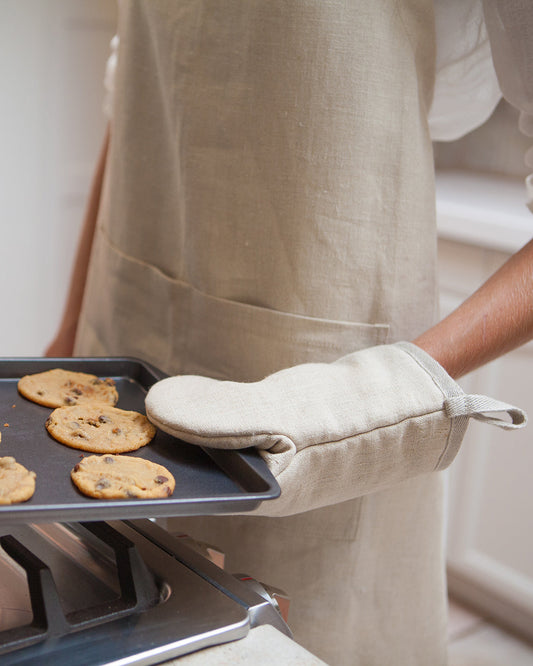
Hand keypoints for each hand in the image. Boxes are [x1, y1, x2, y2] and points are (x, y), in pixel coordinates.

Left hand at [146, 342, 524, 515]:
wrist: (407, 398)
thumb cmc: (353, 415)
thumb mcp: (283, 414)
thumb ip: (220, 414)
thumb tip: (156, 409)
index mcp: (267, 494)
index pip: (196, 491)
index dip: (156, 471)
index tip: (118, 446)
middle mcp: (267, 482)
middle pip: (202, 468)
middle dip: (164, 445)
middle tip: (124, 416)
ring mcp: (275, 457)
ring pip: (215, 444)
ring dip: (184, 424)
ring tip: (148, 400)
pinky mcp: (281, 432)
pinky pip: (233, 423)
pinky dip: (209, 410)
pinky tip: (192, 393)